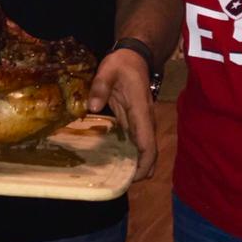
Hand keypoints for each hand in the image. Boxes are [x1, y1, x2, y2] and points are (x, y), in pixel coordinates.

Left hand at [87, 49, 157, 181]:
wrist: (134, 56)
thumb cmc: (122, 63)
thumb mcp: (108, 70)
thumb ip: (100, 87)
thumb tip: (92, 107)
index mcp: (141, 111)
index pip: (148, 143)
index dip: (145, 163)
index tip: (135, 178)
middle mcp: (144, 120)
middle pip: (149, 151)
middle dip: (141, 170)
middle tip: (122, 185)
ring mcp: (140, 121)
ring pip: (144, 149)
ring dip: (136, 165)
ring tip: (118, 180)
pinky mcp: (134, 121)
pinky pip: (135, 142)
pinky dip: (130, 155)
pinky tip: (116, 163)